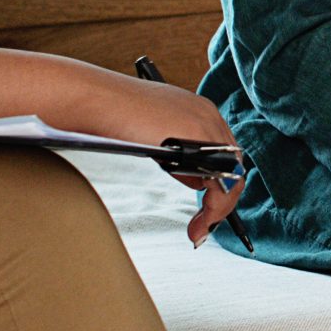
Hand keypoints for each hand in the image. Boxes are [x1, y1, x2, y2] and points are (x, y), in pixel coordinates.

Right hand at [69, 73, 248, 243]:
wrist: (98, 101)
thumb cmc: (114, 116)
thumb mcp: (156, 137)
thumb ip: (179, 153)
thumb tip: (196, 180)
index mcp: (199, 112)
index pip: (223, 155)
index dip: (218, 184)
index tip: (205, 210)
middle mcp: (208, 115)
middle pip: (232, 166)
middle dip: (221, 200)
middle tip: (203, 226)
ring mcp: (207, 123)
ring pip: (232, 175)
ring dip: (219, 208)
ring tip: (200, 229)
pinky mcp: (199, 134)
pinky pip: (222, 180)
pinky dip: (216, 207)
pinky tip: (200, 222)